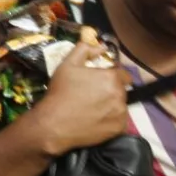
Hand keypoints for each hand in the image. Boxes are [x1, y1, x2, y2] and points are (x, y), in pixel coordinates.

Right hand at [36, 41, 128, 155]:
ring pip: (120, 104)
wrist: (54, 124)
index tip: (98, 80)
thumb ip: (85, 50)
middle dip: (110, 88)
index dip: (110, 74)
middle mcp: (120, 94)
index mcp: (111, 77)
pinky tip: (96, 118)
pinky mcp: (118, 128)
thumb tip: (101, 47)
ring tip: (93, 107)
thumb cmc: (60, 93)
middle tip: (93, 94)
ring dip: (111, 103)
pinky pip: (119, 120)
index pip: (121, 72)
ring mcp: (121, 113)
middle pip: (120, 88)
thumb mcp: (67, 65)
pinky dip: (111, 118)